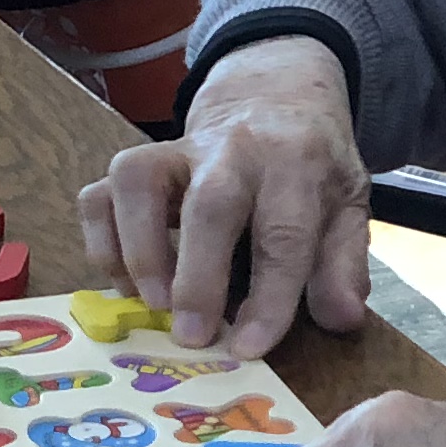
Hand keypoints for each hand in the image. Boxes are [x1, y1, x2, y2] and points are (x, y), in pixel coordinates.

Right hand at [78, 35, 368, 353]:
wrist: (273, 98)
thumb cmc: (309, 168)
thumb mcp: (346, 205)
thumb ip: (343, 262)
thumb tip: (340, 319)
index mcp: (296, 162)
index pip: (285, 231)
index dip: (269, 295)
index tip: (250, 347)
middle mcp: (233, 149)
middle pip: (209, 203)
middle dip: (198, 277)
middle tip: (191, 337)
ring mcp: (175, 151)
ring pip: (138, 182)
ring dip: (138, 250)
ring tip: (151, 306)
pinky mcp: (137, 163)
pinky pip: (99, 193)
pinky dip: (101, 241)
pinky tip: (124, 283)